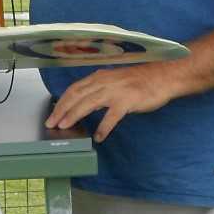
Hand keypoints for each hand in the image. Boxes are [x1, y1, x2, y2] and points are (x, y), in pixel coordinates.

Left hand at [44, 64, 175, 142]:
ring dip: (74, 115)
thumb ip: (98, 91)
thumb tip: (82, 105)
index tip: (52, 115)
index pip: (73, 89)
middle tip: (51, 124)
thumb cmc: (138, 81)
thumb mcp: (113, 82)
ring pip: (88, 103)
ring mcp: (115, 91)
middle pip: (76, 96)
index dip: (61, 102)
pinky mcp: (127, 101)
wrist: (163, 76)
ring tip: (65, 127)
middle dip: (61, 110)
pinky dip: (104, 127)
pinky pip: (112, 116)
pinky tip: (98, 137)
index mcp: (98, 77)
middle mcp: (103, 82)